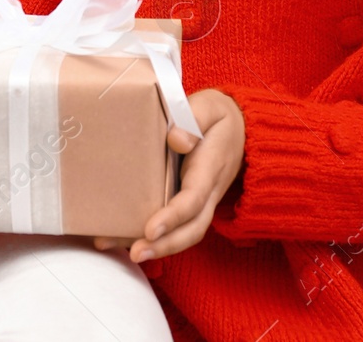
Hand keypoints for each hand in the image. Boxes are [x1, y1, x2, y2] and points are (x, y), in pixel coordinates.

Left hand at [92, 88, 244, 262]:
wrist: (241, 130)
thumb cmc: (217, 117)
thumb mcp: (210, 107)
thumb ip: (195, 118)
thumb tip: (175, 140)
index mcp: (211, 168)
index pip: (193, 198)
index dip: (173, 216)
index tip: (150, 229)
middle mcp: (208, 192)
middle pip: (191, 229)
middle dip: (164, 246)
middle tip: (135, 254)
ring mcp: (200, 202)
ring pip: (183, 234)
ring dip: (156, 248)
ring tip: (120, 250)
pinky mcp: (189, 204)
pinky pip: (175, 227)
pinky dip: (151, 238)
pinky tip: (121, 239)